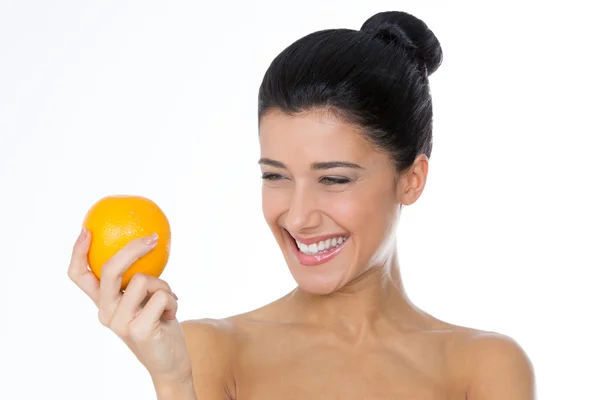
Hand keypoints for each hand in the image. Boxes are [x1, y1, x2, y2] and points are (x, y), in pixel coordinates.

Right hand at [68, 228, 192, 385]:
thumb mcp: (145, 298)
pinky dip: (173, 301)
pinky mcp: (138, 329)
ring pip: (144, 280)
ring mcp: (119, 322)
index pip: (79, 276)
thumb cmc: (159, 323)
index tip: (87, 230)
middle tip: (153, 238)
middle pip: (109, 270)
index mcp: (103, 302)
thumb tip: (147, 238)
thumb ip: (138, 278)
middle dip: (132, 249)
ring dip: (165, 286)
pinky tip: (172, 315)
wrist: (170, 361)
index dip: (78, 252)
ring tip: (168, 301)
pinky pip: (162, 296)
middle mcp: (105, 312)